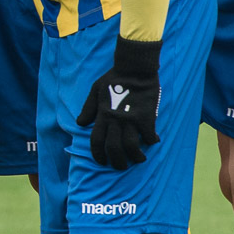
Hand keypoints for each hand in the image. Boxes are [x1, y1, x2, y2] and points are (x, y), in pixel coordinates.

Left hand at [76, 37, 160, 169]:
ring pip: (131, 146)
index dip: (98, 155)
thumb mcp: (95, 90)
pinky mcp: (146, 116)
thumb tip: (80, 123)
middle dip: (117, 162)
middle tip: (121, 166)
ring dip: (135, 157)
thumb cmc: (114, 77)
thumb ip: (88, 108)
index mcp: (102, 115)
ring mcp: (131, 119)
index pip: (96, 141)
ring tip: (139, 159)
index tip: (102, 162)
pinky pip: (148, 136)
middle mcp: (115, 120)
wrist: (135, 67)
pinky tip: (153, 141)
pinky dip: (151, 141)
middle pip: (113, 148)